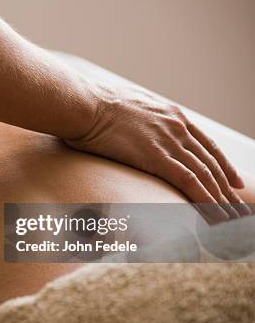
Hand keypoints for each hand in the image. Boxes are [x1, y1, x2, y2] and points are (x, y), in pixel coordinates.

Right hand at [65, 83, 250, 221]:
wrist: (83, 103)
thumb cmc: (91, 106)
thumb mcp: (123, 107)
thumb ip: (134, 120)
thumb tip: (124, 129)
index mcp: (170, 114)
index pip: (206, 144)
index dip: (223, 164)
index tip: (234, 181)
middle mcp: (176, 127)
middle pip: (211, 162)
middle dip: (228, 188)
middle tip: (240, 207)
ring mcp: (168, 141)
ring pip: (205, 174)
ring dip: (222, 199)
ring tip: (233, 218)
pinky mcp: (156, 157)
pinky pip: (189, 181)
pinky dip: (205, 199)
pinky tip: (214, 214)